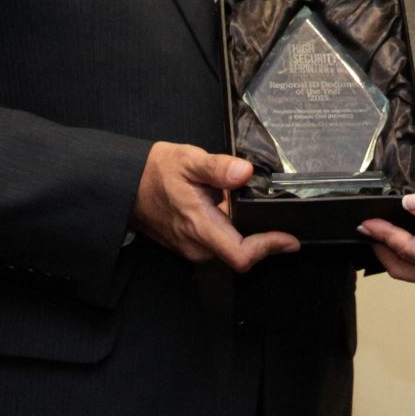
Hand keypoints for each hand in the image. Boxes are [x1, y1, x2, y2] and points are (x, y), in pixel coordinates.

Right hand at [131, 141, 299, 271]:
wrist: (125, 185)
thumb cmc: (155, 172)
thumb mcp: (189, 160)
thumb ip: (218, 168)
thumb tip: (244, 172)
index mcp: (199, 225)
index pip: (240, 254)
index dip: (268, 248)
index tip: (289, 238)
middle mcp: (196, 245)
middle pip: (240, 255)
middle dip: (264, 241)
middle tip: (282, 220)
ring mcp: (191, 248)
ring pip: (229, 251)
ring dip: (248, 237)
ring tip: (261, 214)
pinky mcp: (188, 245)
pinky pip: (218, 246)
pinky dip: (233, 234)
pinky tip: (235, 213)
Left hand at [359, 191, 414, 286]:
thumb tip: (410, 204)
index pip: (406, 249)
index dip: (384, 234)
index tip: (367, 222)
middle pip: (402, 269)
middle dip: (381, 250)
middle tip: (369, 230)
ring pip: (412, 270)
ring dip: (395, 252)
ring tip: (385, 230)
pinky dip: (410, 252)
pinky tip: (411, 233)